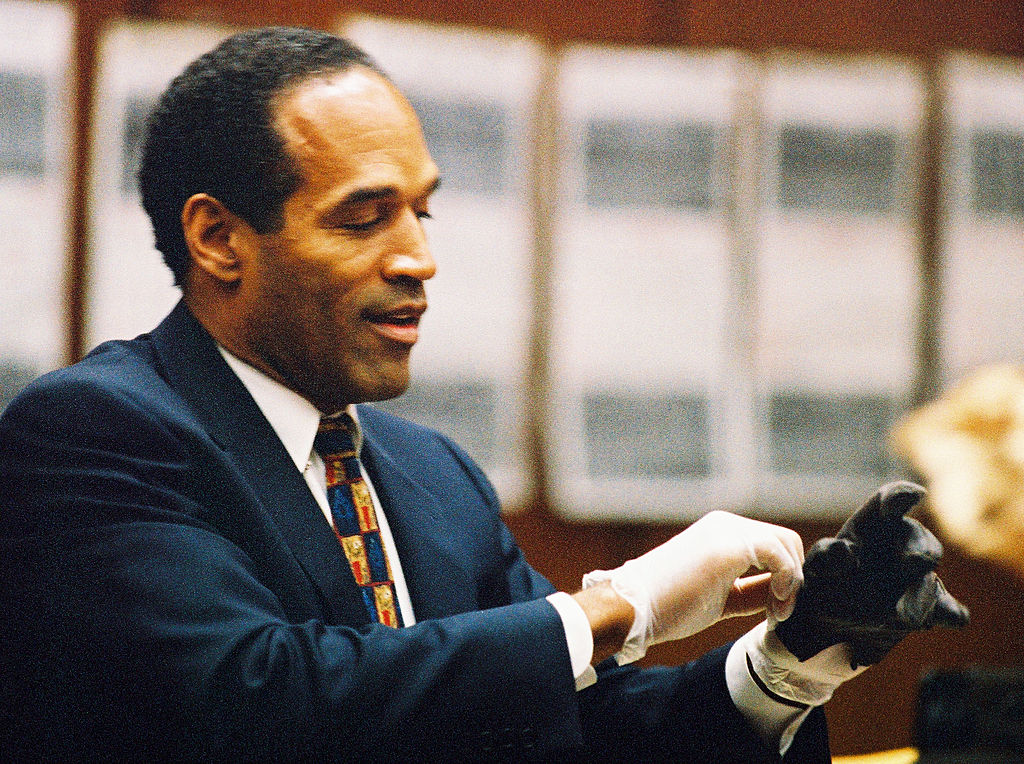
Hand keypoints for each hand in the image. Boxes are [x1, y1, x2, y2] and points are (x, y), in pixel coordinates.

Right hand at [584, 511, 804, 662]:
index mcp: (721, 533)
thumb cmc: (668, 607)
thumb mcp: (722, 596)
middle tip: (781, 613)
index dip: (787, 577)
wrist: (632, 608)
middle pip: (785, 541)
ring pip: (786, 543)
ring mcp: (726, 531)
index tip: (777, 611)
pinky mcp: (728, 545)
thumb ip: (754, 589)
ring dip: (792, 581)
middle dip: (794, 578)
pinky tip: (775, 605)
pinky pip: (778, 553)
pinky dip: (787, 580)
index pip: (774, 545)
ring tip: (776, 613)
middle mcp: (725, 524)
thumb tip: (787, 593)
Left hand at [774, 481, 968, 668]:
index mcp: (869, 528)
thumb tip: (846, 550)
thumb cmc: (819, 587)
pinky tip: (951, 617)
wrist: (824, 632)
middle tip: (915, 562)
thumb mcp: (813, 570)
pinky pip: (946, 608)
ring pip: (929, 578)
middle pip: (917, 539)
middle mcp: (897, 548)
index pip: (887, 504)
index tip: (913, 494)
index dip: (900, 496)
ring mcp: (915, 578)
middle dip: (919, 549)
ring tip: (904, 616)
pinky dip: (950, 612)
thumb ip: (826, 557)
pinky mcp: (927, 608)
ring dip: (921, 595)